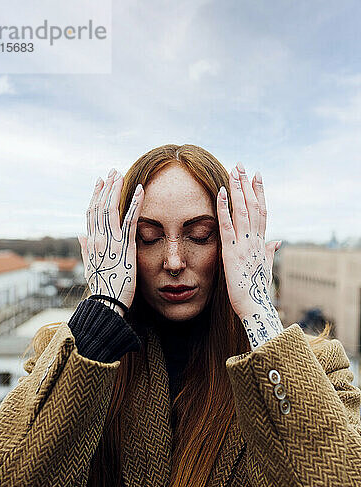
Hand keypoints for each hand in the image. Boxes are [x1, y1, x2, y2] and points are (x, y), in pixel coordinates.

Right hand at [78, 168, 143, 314]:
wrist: (107, 303)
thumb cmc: (102, 288)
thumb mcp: (89, 267)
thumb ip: (85, 250)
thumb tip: (80, 235)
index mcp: (90, 243)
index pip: (91, 214)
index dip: (95, 196)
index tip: (99, 182)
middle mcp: (97, 239)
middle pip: (100, 207)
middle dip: (106, 187)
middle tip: (112, 172)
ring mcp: (110, 242)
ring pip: (111, 209)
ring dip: (117, 189)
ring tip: (121, 175)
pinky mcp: (125, 247)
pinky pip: (130, 220)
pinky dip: (135, 203)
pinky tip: (141, 190)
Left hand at [216, 161, 280, 319]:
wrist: (254, 308)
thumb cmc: (257, 291)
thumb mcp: (266, 268)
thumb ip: (270, 252)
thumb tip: (277, 241)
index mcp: (261, 243)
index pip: (262, 212)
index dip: (260, 193)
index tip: (257, 176)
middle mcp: (255, 241)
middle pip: (253, 207)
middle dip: (247, 185)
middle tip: (242, 165)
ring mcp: (244, 245)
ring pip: (242, 212)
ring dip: (238, 190)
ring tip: (233, 171)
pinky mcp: (231, 253)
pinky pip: (227, 226)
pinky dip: (224, 209)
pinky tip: (221, 193)